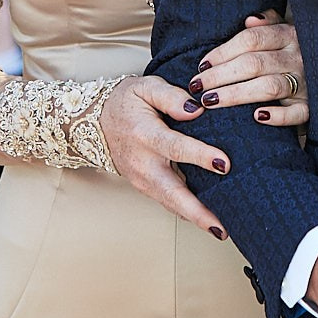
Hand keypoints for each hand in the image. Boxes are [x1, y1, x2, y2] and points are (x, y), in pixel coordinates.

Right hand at [100, 75, 230, 238]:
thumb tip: (197, 109)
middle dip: (197, 211)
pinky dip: (187, 213)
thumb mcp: (146, 87)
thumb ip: (172, 96)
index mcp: (145, 134)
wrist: (94, 122)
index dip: (200, 155)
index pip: (176, 147)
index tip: (224, 163)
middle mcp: (143, 162)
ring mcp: (142, 179)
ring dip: (195, 219)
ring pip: (170, 204)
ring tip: (221, 230)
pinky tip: (208, 220)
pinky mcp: (145, 187)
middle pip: (171, 192)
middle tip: (220, 225)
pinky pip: (168, 202)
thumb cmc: (125, 102)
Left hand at [190, 10, 309, 127]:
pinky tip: (257, 117)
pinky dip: (278, 116)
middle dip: (220, 76)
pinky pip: (296, 113)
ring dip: (236, 95)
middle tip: (197, 87)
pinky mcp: (312, 107)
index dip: (223, 51)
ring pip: (269, 87)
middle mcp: (298, 57)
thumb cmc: (295, 55)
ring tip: (210, 102)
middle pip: (254, 63)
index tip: (201, 65)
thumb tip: (250, 20)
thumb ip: (268, 24)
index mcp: (290, 35)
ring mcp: (307, 83)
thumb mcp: (286, 32)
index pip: (251, 40)